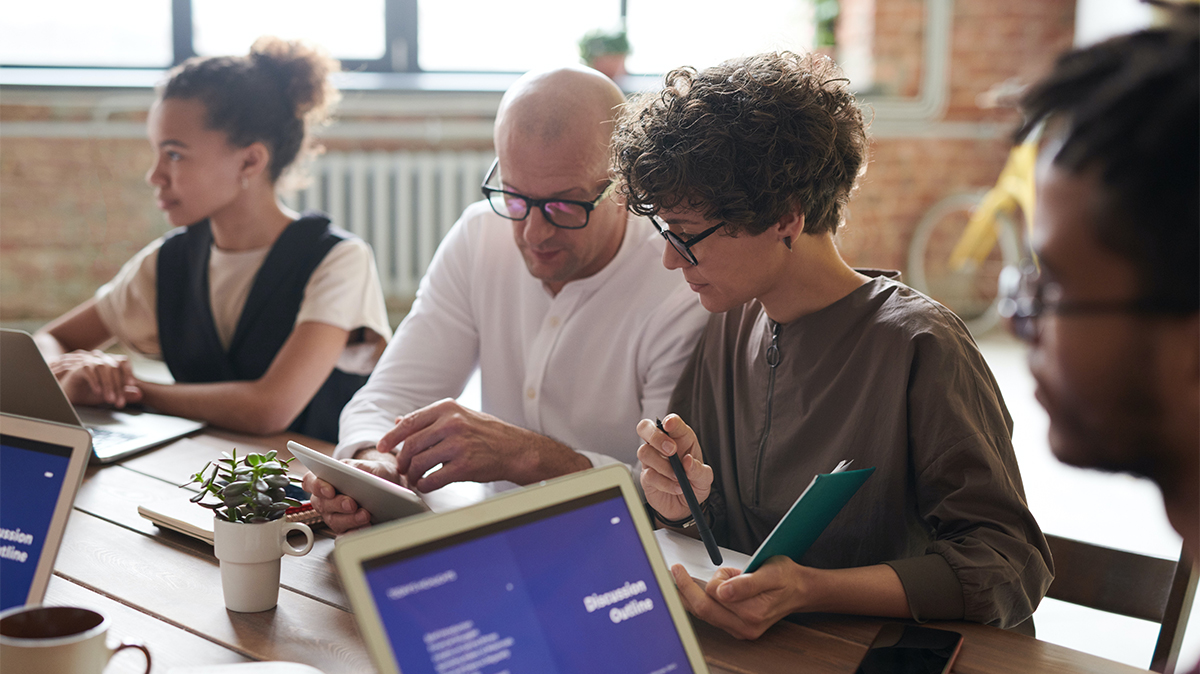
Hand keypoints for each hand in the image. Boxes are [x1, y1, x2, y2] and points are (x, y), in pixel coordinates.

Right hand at [49, 350, 141, 407]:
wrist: (66, 395)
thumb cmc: (87, 393)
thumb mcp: (108, 395)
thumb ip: (124, 394)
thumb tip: (140, 394)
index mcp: (109, 363)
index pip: (123, 361)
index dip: (128, 372)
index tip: (132, 385)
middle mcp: (99, 359)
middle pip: (114, 367)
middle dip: (119, 386)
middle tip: (119, 403)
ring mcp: (88, 361)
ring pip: (103, 367)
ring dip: (108, 385)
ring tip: (109, 400)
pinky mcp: (76, 367)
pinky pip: (88, 369)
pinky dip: (94, 381)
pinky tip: (97, 392)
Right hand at [300, 451, 400, 533]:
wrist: (390, 486)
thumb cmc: (373, 475)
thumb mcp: (367, 466)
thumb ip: (356, 468)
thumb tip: (352, 474)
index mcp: (326, 479)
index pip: (310, 482)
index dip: (317, 486)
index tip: (329, 490)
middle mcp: (326, 499)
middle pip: (322, 504)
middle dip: (337, 504)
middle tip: (351, 504)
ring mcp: (334, 516)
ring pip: (334, 521)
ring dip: (350, 519)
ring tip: (365, 515)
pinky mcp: (345, 529)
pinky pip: (344, 535)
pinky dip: (354, 532)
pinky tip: (365, 528)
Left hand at [381, 399, 587, 490]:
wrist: (516, 449)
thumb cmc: (487, 433)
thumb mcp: (460, 416)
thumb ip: (430, 419)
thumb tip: (399, 421)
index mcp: (448, 409)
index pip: (410, 422)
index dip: (392, 436)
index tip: (383, 446)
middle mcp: (452, 424)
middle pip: (411, 444)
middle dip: (402, 460)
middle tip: (402, 468)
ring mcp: (459, 445)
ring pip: (420, 462)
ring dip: (413, 474)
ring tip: (415, 478)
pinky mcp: (465, 466)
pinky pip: (434, 478)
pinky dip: (426, 484)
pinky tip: (427, 485)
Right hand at [635, 414, 712, 521]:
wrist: (685, 506)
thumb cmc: (694, 484)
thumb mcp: (705, 478)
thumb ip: (699, 470)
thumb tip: (688, 461)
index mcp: (679, 438)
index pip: (671, 422)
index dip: (669, 420)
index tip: (669, 424)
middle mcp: (662, 445)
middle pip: (645, 428)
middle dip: (656, 437)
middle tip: (672, 450)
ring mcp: (651, 460)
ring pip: (644, 452)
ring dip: (663, 466)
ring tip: (678, 477)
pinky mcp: (646, 476)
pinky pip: (649, 475)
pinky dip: (665, 483)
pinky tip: (676, 487)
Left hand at [669, 556, 807, 639]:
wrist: (799, 590)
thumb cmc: (785, 578)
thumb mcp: (770, 572)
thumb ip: (746, 583)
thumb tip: (723, 591)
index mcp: (753, 612)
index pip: (713, 596)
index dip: (702, 578)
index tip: (681, 568)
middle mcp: (745, 626)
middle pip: (703, 609)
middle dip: (685, 589)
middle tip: (674, 572)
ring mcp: (740, 629)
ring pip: (704, 614)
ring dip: (693, 595)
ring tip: (689, 578)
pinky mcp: (736, 628)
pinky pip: (710, 616)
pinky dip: (701, 601)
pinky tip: (700, 590)